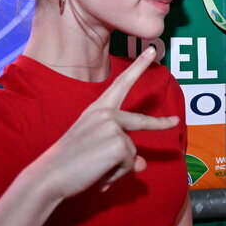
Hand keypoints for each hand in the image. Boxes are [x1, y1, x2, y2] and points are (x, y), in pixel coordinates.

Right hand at [32, 46, 176, 200]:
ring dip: (117, 168)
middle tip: (176, 121)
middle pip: (141, 120)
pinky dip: (115, 175)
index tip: (153, 50)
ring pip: (131, 154)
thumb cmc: (70, 163)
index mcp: (98, 109)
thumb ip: (121, 153)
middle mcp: (106, 113)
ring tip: (94, 170)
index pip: (122, 83)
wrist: (50, 175)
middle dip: (160, 123)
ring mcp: (113, 127)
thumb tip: (142, 163)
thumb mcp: (98, 152)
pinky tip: (98, 174)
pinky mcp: (119, 144)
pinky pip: (129, 164)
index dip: (138, 66)